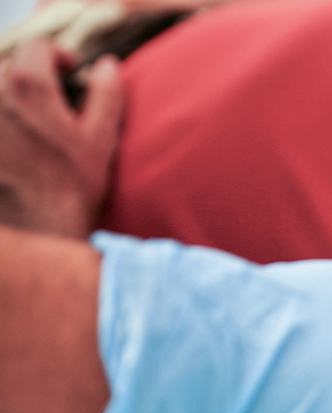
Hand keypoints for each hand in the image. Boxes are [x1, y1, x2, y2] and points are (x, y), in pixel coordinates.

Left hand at [0, 40, 120, 237]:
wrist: (34, 231)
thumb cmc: (71, 188)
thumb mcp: (100, 139)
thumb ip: (106, 94)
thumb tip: (108, 66)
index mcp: (27, 85)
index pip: (38, 48)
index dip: (59, 57)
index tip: (71, 75)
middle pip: (10, 69)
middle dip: (33, 82)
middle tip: (55, 109)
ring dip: (13, 104)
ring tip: (33, 132)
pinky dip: (5, 128)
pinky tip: (17, 152)